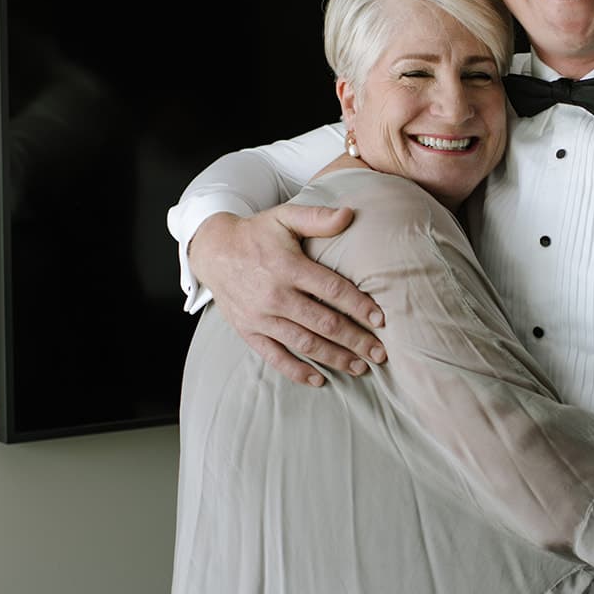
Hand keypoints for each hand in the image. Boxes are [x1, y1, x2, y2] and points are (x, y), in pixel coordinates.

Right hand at [188, 206, 386, 385]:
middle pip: (324, 323)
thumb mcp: (284, 217)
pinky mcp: (248, 331)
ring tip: (360, 367)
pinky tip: (320, 380)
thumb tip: (349, 214)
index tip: (381, 320)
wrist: (212, 251)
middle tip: (380, 353)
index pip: (332, 290)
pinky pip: (275, 357)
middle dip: (355, 340)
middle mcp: (275, 295)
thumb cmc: (256, 233)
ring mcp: (260, 316)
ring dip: (335, 358)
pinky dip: (297, 371)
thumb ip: (317, 217)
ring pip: (304, 343)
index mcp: (288, 266)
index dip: (359, 306)